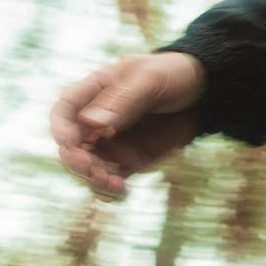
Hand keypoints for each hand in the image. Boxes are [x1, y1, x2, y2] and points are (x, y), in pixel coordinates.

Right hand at [50, 51, 206, 201]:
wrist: (203, 93)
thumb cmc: (173, 74)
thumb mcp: (150, 80)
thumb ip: (122, 100)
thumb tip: (90, 123)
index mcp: (93, 92)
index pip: (63, 112)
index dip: (61, 131)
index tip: (72, 145)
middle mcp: (95, 121)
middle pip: (71, 147)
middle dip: (77, 163)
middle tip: (95, 171)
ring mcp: (110, 143)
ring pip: (88, 169)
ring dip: (93, 181)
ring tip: (114, 184)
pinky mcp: (127, 161)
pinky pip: (109, 181)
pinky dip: (110, 190)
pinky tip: (122, 191)